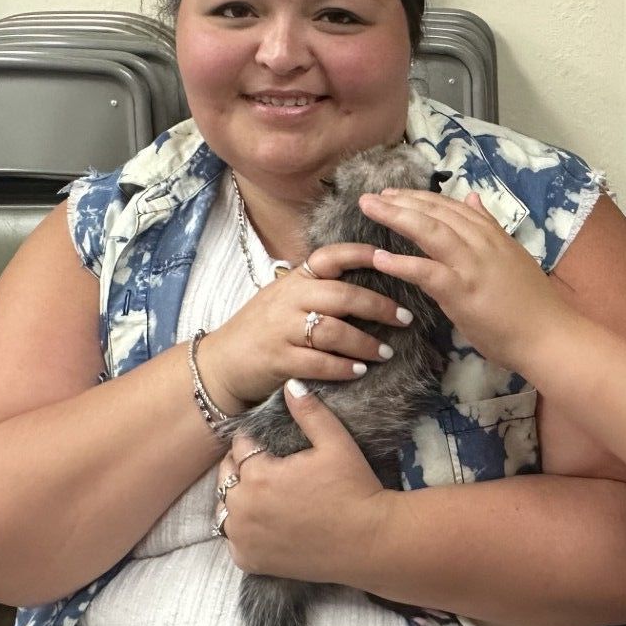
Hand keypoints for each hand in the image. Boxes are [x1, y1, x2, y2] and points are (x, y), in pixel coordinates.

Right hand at [198, 243, 413, 412]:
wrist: (220, 363)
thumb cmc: (261, 328)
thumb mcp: (285, 298)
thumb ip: (317, 288)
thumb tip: (367, 280)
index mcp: (295, 279)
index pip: (329, 257)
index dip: (360, 254)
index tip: (390, 257)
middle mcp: (289, 299)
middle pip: (342, 296)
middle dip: (378, 307)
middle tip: (404, 318)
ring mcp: (282, 330)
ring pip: (333, 331)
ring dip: (365, 343)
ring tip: (386, 352)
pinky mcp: (279, 360)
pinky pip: (318, 363)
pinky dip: (343, 368)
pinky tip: (359, 371)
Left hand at [214, 384, 400, 584]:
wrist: (369, 542)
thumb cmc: (355, 489)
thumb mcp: (336, 443)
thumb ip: (309, 412)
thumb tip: (290, 384)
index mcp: (258, 474)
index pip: (239, 447)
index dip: (254, 443)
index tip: (271, 447)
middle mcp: (243, 507)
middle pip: (226, 477)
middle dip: (242, 470)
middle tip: (269, 471)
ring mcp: (244, 538)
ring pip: (225, 510)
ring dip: (238, 500)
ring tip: (264, 496)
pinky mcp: (250, 561)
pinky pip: (233, 541)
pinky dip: (244, 533)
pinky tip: (266, 525)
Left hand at [359, 189, 580, 373]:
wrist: (550, 335)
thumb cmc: (533, 305)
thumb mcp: (511, 257)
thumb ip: (490, 228)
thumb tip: (473, 199)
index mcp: (494, 236)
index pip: (453, 207)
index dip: (422, 197)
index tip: (397, 193)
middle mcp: (482, 243)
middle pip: (437, 212)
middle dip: (402, 199)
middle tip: (373, 195)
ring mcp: (472, 265)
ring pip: (430, 231)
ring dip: (396, 216)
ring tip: (369, 208)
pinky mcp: (463, 291)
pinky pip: (427, 271)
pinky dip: (401, 262)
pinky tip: (380, 258)